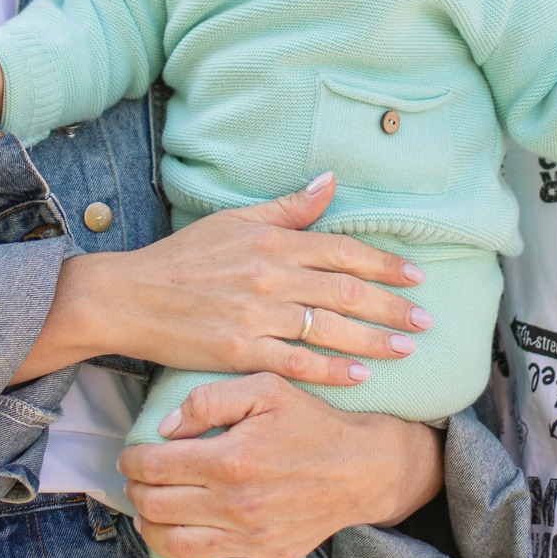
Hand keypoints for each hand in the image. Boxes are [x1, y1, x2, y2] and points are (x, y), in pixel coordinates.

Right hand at [12, 174, 435, 386]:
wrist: (130, 297)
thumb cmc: (182, 257)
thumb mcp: (235, 220)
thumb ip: (287, 208)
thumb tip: (330, 182)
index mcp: (273, 241)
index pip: (343, 250)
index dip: (384, 264)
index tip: (416, 277)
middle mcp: (271, 275)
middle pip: (347, 291)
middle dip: (393, 306)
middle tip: (426, 320)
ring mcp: (257, 315)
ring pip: (331, 328)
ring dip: (375, 339)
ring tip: (407, 348)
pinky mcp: (242, 351)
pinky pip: (298, 361)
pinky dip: (333, 369)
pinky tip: (362, 375)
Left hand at [120, 374, 443, 557]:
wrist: (363, 467)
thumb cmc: (312, 422)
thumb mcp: (265, 388)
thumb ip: (209, 400)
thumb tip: (165, 429)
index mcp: (230, 459)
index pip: (155, 466)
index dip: (132, 459)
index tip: (132, 454)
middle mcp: (236, 505)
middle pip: (157, 507)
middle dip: (136, 492)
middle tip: (137, 481)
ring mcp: (251, 539)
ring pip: (176, 546)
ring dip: (150, 531)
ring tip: (148, 514)